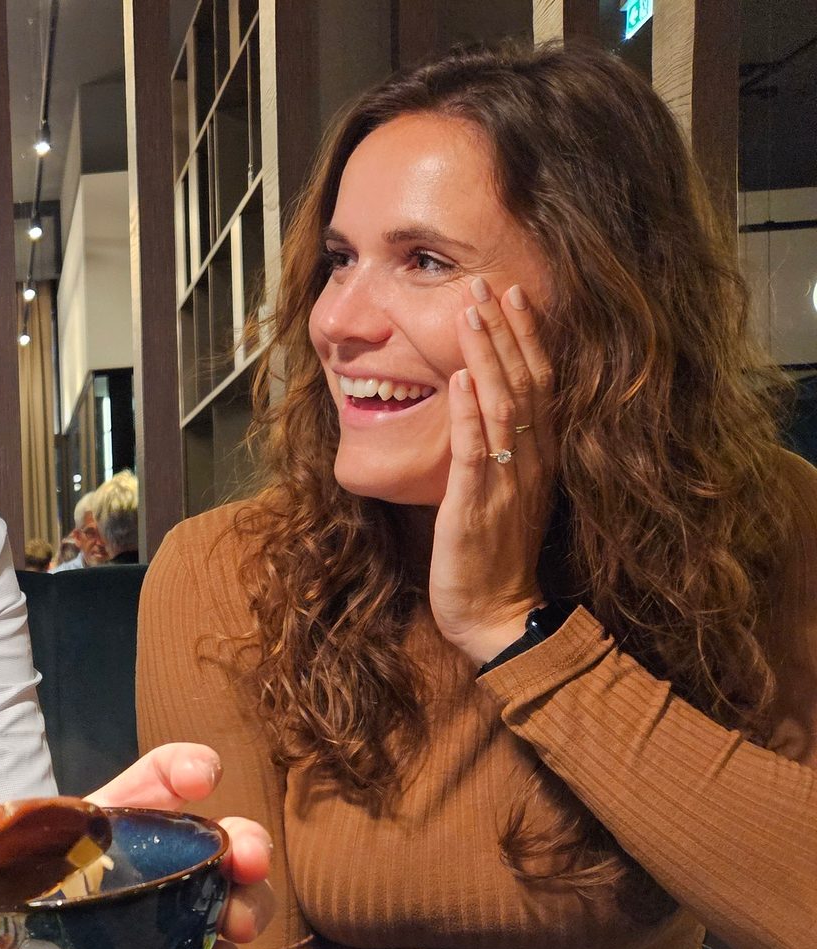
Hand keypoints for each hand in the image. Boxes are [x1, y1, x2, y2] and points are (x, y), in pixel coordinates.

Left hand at [0, 743, 276, 948]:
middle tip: (245, 859)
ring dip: (242, 911)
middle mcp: (148, 872)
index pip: (151, 784)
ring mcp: (168, 924)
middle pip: (211, 843)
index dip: (181, 769)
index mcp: (100, 834)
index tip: (203, 771)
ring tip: (234, 927)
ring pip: (227, 906)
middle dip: (241, 842)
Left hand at [430, 280, 556, 663]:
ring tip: (470, 314)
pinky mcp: (478, 503)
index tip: (510, 297)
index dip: (525, 338)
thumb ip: (500, 453)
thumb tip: (480, 408)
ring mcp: (507, 480)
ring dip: (485, 356)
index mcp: (539, 457)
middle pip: (524, 382)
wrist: (498, 615)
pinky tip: (458, 378)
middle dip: (504, 331)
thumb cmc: (493, 559)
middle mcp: (531, 461)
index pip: (538, 384)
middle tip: (484, 284)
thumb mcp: (504, 495)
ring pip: (502, 405)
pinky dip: (468, 411)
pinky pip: (476, 449)